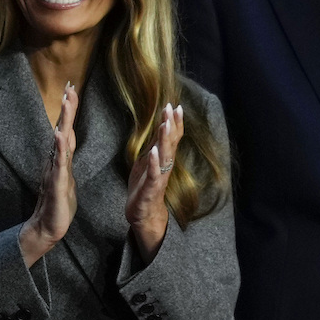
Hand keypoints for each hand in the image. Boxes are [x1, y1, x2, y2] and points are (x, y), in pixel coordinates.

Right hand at [20, 83, 79, 267]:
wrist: (47, 227)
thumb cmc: (58, 204)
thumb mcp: (65, 176)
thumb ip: (65, 156)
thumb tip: (66, 138)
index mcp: (62, 159)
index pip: (67, 130)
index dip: (70, 111)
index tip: (71, 89)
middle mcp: (56, 161)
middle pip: (62, 130)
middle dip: (67, 109)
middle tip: (69, 87)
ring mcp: (55, 171)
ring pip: (60, 142)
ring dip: (63, 122)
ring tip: (65, 104)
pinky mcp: (55, 184)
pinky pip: (58, 164)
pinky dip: (59, 149)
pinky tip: (59, 136)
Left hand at [125, 104, 182, 263]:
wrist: (143, 214)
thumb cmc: (145, 186)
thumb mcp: (149, 162)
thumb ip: (155, 145)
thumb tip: (160, 126)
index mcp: (163, 159)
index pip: (171, 137)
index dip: (175, 122)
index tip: (176, 105)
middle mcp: (164, 166)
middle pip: (170, 143)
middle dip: (171, 125)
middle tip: (172, 108)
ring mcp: (159, 177)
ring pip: (164, 156)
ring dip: (165, 139)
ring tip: (165, 124)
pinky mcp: (150, 188)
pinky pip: (154, 174)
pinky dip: (153, 162)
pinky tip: (153, 150)